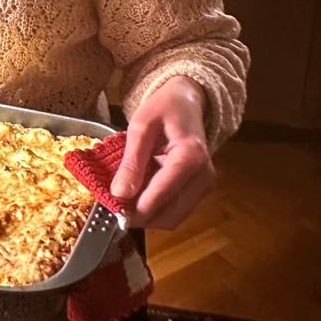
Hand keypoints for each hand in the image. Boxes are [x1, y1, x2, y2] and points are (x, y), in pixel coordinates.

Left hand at [110, 75, 213, 229]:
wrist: (186, 103)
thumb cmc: (164, 108)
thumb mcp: (141, 126)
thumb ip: (132, 161)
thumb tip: (120, 194)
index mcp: (191, 156)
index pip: (164, 192)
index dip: (138, 209)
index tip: (115, 216)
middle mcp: (204, 175)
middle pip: (171, 213)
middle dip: (142, 216)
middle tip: (115, 211)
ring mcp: (204, 185)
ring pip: (174, 217)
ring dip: (149, 216)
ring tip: (125, 203)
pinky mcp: (200, 190)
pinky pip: (176, 210)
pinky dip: (156, 209)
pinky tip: (139, 196)